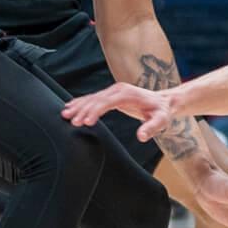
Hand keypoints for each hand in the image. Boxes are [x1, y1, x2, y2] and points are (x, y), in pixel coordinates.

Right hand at [62, 82, 176, 140]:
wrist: (163, 101)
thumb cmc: (162, 112)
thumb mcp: (161, 120)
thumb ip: (152, 128)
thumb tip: (141, 137)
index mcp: (127, 94)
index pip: (107, 102)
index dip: (96, 111)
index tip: (86, 122)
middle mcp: (118, 90)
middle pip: (96, 99)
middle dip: (83, 110)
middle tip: (71, 122)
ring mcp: (113, 91)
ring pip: (92, 98)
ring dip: (78, 106)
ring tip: (64, 115)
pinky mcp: (110, 94)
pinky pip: (93, 98)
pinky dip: (81, 102)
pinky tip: (70, 107)